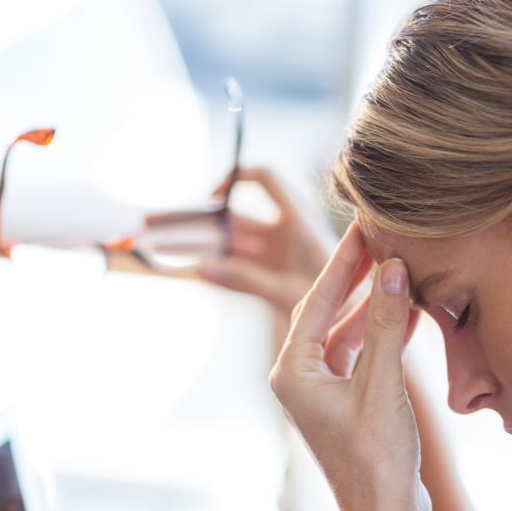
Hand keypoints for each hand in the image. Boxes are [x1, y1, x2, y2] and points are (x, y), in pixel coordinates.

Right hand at [146, 167, 331, 313]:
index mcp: (298, 221)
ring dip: (190, 242)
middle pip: (229, 217)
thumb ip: (249, 281)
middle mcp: (283, 234)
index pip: (265, 180)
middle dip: (189, 218)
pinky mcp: (270, 279)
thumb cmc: (344, 306)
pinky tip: (181, 267)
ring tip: (149, 245)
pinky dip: (209, 266)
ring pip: (225, 243)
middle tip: (147, 221)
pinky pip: (232, 268)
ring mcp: (275, 257)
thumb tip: (202, 268)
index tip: (207, 195)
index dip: (236, 177)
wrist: (364, 333)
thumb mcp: (294, 292)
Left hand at [270, 222, 426, 510]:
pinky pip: (360, 353)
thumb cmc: (377, 457)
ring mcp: (321, 391)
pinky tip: (409, 311)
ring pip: (345, 332)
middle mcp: (299, 378)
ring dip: (372, 304)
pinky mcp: (345, 401)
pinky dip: (382, 333)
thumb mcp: (383, 383)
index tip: (361, 227)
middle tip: (378, 238)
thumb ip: (387, 324)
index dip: (342, 262)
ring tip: (397, 269)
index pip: (315, 300)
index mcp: (292, 372)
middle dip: (354, 277)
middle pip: (326, 311)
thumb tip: (393, 270)